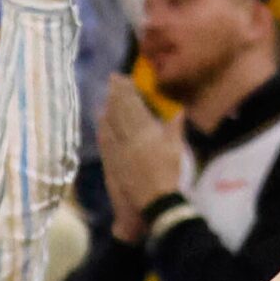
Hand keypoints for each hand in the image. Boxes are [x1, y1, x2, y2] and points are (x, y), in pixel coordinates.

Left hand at [98, 78, 183, 225]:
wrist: (155, 202)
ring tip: (105, 99)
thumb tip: (178, 110)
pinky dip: (102, 130)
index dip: (126, 91)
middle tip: (112, 80)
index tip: (122, 78)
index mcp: (145, 132)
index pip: (133, 106)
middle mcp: (128, 138)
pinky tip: (100, 123)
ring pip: (110, 125)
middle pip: (119, 112)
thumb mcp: (175, 149)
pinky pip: (105, 142)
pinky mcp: (112, 163)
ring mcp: (118, 151)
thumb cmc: (169, 175)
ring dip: (107, 109)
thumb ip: (175, 128)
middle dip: (115, 95)